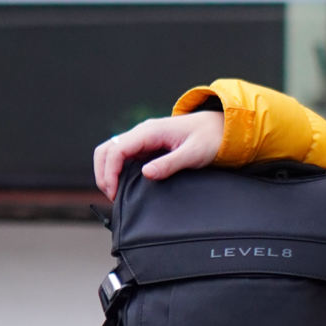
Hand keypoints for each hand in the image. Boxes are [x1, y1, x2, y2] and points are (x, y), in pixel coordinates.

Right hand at [93, 110, 224, 201]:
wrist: (222, 128)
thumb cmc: (210, 138)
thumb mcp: (193, 154)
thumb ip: (170, 163)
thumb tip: (147, 173)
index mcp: (150, 131)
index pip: (116, 150)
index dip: (109, 172)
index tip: (114, 193)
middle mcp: (142, 132)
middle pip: (107, 149)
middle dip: (103, 173)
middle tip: (112, 197)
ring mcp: (143, 139)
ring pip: (112, 152)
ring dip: (108, 172)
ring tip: (116, 194)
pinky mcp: (147, 146)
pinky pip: (124, 156)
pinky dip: (118, 170)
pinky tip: (125, 185)